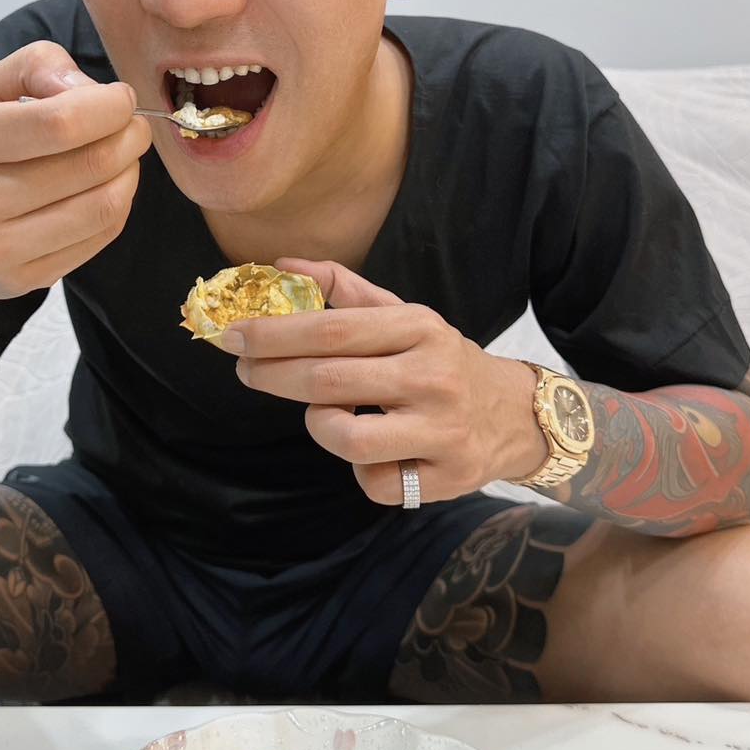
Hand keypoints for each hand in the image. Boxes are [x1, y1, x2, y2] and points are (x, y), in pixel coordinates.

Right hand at [0, 40, 151, 301]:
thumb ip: (33, 68)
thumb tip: (89, 88)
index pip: (58, 123)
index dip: (109, 107)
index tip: (121, 98)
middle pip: (90, 165)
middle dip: (129, 137)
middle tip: (133, 126)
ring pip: (103, 206)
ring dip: (131, 172)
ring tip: (124, 155)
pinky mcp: (19, 280)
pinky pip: (99, 238)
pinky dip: (118, 206)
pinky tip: (106, 188)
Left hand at [223, 259, 547, 504]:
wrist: (514, 414)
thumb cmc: (441, 360)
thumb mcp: (405, 316)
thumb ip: (345, 291)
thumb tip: (282, 267)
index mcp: (419, 328)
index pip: (331, 328)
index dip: (274, 334)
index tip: (234, 335)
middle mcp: (432, 377)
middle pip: (328, 381)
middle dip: (272, 374)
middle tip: (245, 369)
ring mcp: (441, 431)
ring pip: (347, 438)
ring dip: (319, 425)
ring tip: (324, 412)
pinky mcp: (446, 478)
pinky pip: (375, 482)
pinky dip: (361, 470)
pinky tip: (374, 450)